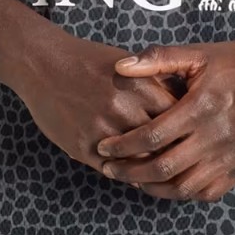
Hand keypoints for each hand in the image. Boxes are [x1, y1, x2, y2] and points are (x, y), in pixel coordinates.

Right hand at [15, 35, 178, 172]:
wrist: (43, 64)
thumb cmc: (89, 61)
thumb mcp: (128, 65)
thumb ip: (155, 84)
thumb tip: (185, 106)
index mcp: (140, 86)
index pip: (178, 118)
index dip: (187, 129)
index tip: (191, 136)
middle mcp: (123, 109)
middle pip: (163, 143)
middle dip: (174, 153)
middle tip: (182, 160)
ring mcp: (102, 130)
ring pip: (139, 161)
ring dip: (150, 168)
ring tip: (160, 171)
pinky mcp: (82, 146)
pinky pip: (112, 169)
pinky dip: (126, 172)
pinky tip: (132, 171)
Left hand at [97, 42, 234, 200]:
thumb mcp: (200, 54)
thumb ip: (159, 59)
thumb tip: (121, 68)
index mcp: (201, 107)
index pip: (152, 136)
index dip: (123, 145)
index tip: (104, 147)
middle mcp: (216, 136)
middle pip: (162, 167)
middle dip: (129, 171)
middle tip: (109, 169)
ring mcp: (231, 157)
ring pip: (183, 186)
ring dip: (152, 187)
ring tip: (132, 179)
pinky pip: (207, 192)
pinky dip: (182, 193)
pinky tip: (166, 183)